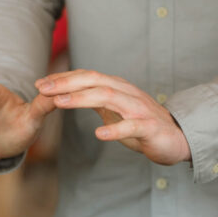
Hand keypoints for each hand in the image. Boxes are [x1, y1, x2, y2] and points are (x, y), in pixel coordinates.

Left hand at [36, 70, 190, 164]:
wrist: (177, 139)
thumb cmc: (143, 125)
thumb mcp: (115, 110)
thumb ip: (96, 100)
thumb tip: (69, 93)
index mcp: (117, 88)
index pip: (87, 77)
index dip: (63, 78)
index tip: (40, 83)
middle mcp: (127, 93)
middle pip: (94, 82)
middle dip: (66, 84)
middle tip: (42, 88)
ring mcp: (139, 109)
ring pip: (108, 98)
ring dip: (82, 99)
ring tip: (60, 103)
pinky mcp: (149, 127)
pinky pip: (131, 126)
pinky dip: (114, 130)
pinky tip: (98, 135)